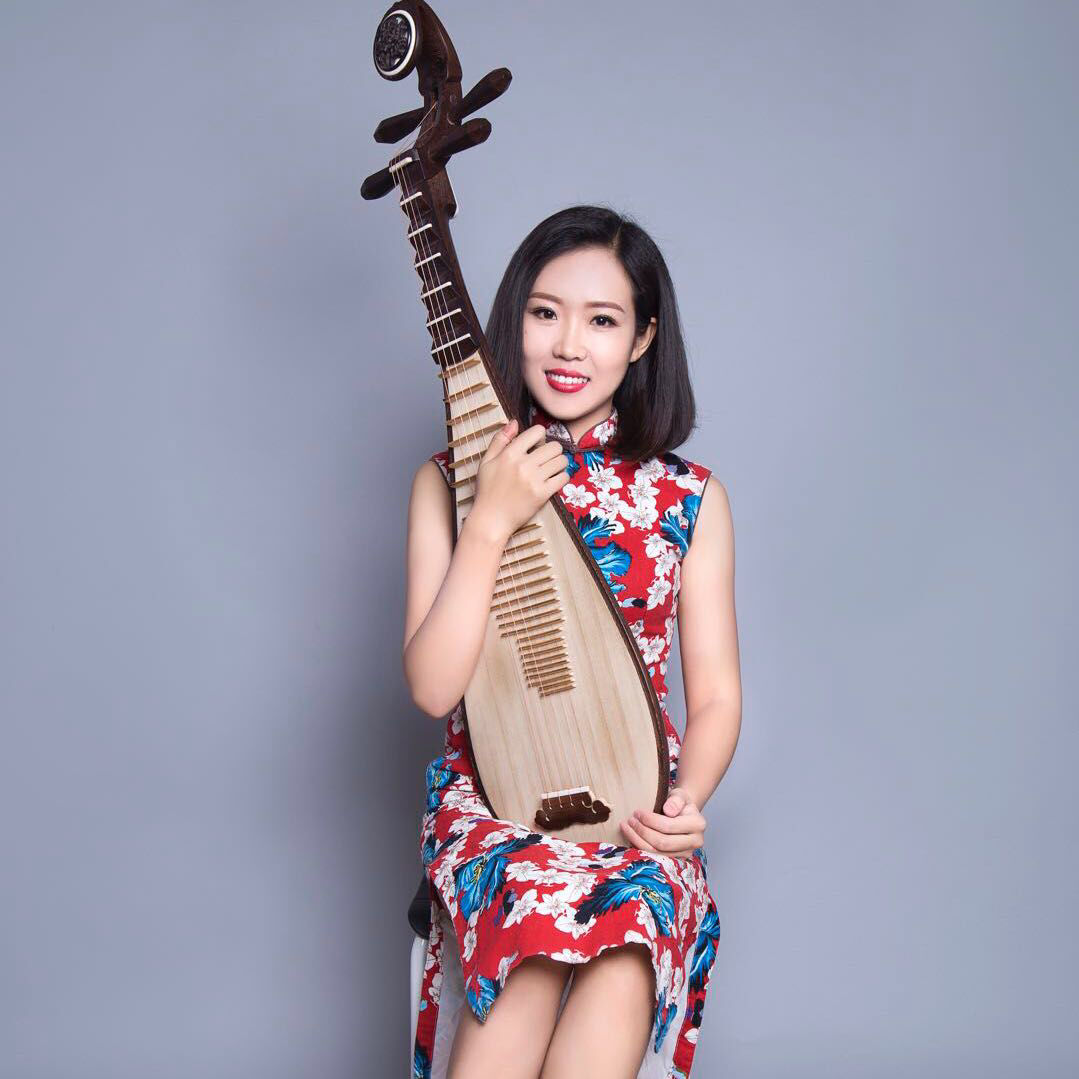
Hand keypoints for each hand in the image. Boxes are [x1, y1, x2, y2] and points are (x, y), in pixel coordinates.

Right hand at [469, 418, 569, 541]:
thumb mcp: (486, 461)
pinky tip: (554, 479)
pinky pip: (563, 478)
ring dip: (559, 463)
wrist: (491, 519)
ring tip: (551, 469)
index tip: (536, 445)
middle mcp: (523, 464)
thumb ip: (500, 440)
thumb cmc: (488, 490)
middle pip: (554, 446)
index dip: (540, 436)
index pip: (537, 432)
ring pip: (562, 461)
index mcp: (510, 454)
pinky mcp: (542, 494)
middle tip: (546, 458)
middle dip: (553, 450)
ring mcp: (534, 480)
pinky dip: (562, 477)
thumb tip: (514, 422)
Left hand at [620, 787, 705, 859]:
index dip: (650, 820)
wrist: (683, 813)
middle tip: (630, 820)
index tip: (637, 812)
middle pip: (663, 843)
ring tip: (626, 827)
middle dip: (642, 831)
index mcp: (698, 824)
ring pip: (657, 853)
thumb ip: (675, 800)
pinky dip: (640, 848)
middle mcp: (695, 842)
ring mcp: (686, 854)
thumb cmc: (679, 803)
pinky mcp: (676, 861)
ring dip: (638, 841)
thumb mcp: (679, 795)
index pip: (669, 826)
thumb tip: (668, 810)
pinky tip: (631, 838)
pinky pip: (655, 858)